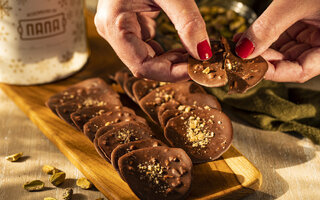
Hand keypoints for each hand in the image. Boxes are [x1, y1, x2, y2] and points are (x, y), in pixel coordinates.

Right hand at [94, 0, 210, 81]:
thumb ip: (188, 22)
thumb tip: (203, 54)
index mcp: (115, 24)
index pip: (141, 66)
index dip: (169, 73)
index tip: (196, 70)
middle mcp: (113, 31)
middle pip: (144, 66)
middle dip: (173, 69)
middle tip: (200, 66)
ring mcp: (120, 30)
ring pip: (147, 60)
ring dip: (172, 63)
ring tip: (195, 58)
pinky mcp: (130, 26)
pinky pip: (148, 49)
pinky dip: (167, 53)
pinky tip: (184, 50)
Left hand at [234, 0, 319, 82]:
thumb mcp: (296, 2)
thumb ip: (270, 27)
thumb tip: (243, 51)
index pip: (299, 71)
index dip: (272, 71)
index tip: (247, 65)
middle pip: (289, 61)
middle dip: (261, 59)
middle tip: (236, 56)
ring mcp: (315, 30)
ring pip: (283, 49)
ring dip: (259, 48)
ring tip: (236, 45)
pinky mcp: (306, 19)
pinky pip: (283, 33)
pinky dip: (264, 35)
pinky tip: (245, 36)